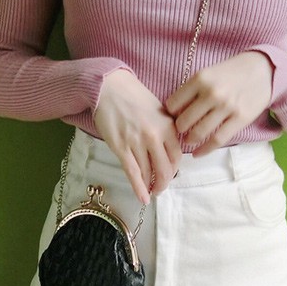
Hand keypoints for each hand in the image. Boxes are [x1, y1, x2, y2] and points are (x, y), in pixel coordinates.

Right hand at [93, 69, 181, 203]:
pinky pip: (132, 172)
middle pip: (165, 169)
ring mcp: (137, 143)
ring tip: (150, 192)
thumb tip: (169, 151)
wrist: (110, 87)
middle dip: (163, 183)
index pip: (177, 157)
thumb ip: (167, 130)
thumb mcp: (159, 110)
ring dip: (150, 187)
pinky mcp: (120, 147)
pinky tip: (142, 198)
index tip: (169, 175)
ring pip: (148, 173)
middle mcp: (155, 136)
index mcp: (168, 126)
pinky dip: (139, 188)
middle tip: (160, 189)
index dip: (174, 170)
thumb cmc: (134, 96)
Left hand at [165, 51, 273, 156]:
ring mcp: (227, 107)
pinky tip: (197, 153)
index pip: (173, 104)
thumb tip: (173, 112)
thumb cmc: (232, 71)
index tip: (172, 117)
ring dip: (189, 140)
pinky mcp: (240, 119)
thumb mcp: (209, 72)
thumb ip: (193, 89)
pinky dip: (204, 150)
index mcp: (200, 78)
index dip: (169, 113)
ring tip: (188, 140)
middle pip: (183, 121)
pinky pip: (217, 140)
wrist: (264, 69)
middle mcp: (212, 93)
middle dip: (179, 129)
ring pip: (198, 133)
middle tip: (180, 131)